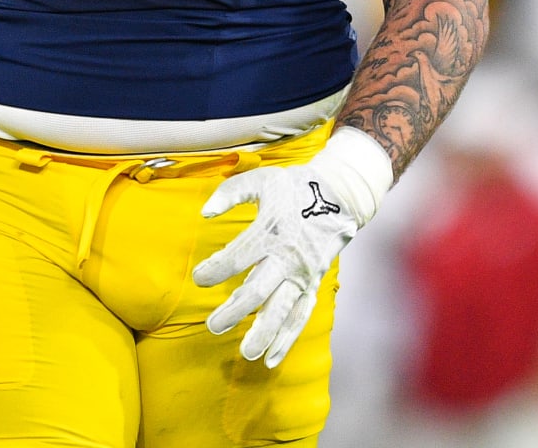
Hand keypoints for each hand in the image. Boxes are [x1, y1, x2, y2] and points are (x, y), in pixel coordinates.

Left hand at [192, 129, 389, 367]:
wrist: (339, 196)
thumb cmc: (293, 187)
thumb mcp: (262, 179)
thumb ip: (231, 193)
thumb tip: (204, 213)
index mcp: (271, 230)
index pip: (237, 256)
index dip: (215, 269)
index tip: (198, 278)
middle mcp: (288, 257)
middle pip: (259, 290)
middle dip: (235, 311)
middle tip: (213, 326)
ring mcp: (303, 274)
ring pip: (283, 310)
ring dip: (265, 333)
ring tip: (246, 353)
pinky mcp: (313, 284)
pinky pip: (300, 315)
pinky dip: (288, 338)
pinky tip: (271, 358)